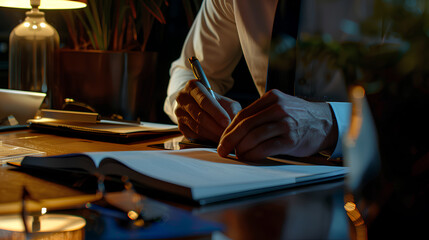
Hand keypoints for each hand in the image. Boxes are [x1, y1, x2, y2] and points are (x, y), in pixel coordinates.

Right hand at [175, 79, 241, 142]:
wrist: (198, 104)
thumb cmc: (215, 102)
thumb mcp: (224, 100)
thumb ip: (230, 109)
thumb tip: (234, 122)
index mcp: (193, 87)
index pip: (204, 101)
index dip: (216, 113)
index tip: (227, 122)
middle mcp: (182, 99)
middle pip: (199, 116)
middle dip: (216, 127)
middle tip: (227, 134)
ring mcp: (179, 113)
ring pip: (197, 127)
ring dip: (212, 135)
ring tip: (224, 138)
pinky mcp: (180, 126)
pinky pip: (194, 135)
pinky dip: (206, 139)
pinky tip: (215, 139)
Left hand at [217, 89, 337, 160]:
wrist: (325, 122)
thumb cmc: (298, 116)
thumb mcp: (280, 105)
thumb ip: (260, 113)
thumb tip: (235, 130)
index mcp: (271, 98)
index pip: (243, 114)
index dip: (229, 129)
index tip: (222, 139)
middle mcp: (278, 108)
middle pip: (245, 125)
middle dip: (230, 139)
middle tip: (223, 150)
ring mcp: (285, 124)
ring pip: (254, 136)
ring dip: (241, 148)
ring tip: (237, 154)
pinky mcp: (291, 140)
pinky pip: (266, 148)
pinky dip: (253, 154)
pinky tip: (249, 157)